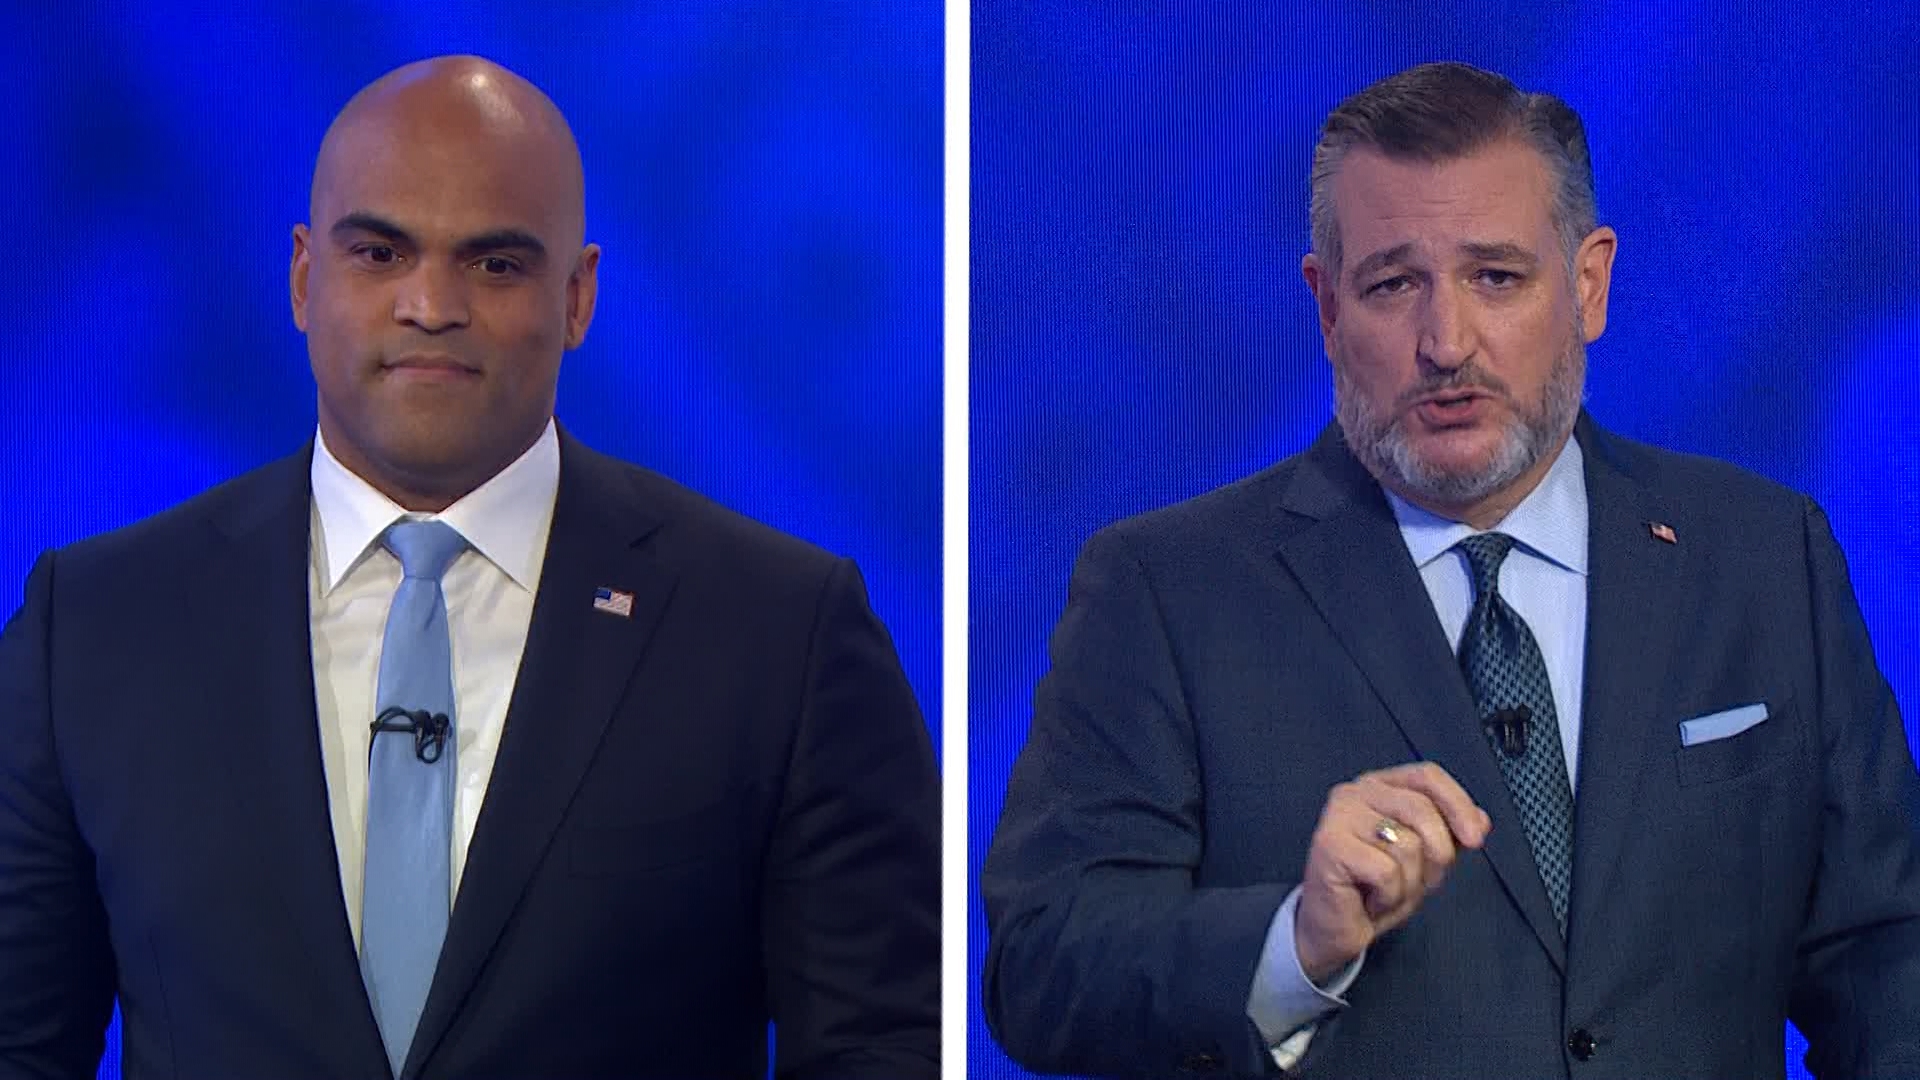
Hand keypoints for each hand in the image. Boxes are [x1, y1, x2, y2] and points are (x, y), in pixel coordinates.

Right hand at [1294, 762, 1490, 982]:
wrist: (1333, 929)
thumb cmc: (1373, 891)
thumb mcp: (1423, 861)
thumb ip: (1449, 835)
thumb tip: (1480, 820)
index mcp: (1379, 786)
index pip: (1427, 776)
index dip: (1457, 803)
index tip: (1474, 839)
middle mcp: (1355, 793)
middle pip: (1422, 810)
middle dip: (1436, 856)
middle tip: (1421, 881)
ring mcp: (1339, 816)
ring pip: (1408, 844)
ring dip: (1409, 882)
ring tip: (1386, 891)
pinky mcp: (1330, 845)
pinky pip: (1387, 871)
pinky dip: (1388, 896)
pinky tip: (1370, 899)